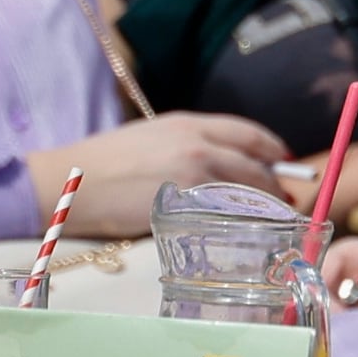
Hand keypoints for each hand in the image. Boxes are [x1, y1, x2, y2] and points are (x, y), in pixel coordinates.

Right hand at [37, 111, 289, 221]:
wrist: (71, 183)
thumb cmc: (100, 164)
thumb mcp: (149, 138)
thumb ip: (186, 144)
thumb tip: (218, 162)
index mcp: (187, 124)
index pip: (247, 132)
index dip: (272, 148)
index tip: (283, 161)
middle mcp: (197, 145)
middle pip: (254, 164)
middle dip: (275, 183)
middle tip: (286, 198)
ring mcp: (193, 177)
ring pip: (246, 193)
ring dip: (265, 207)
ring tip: (272, 218)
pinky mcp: (185, 208)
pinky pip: (228, 217)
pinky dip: (243, 224)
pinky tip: (246, 232)